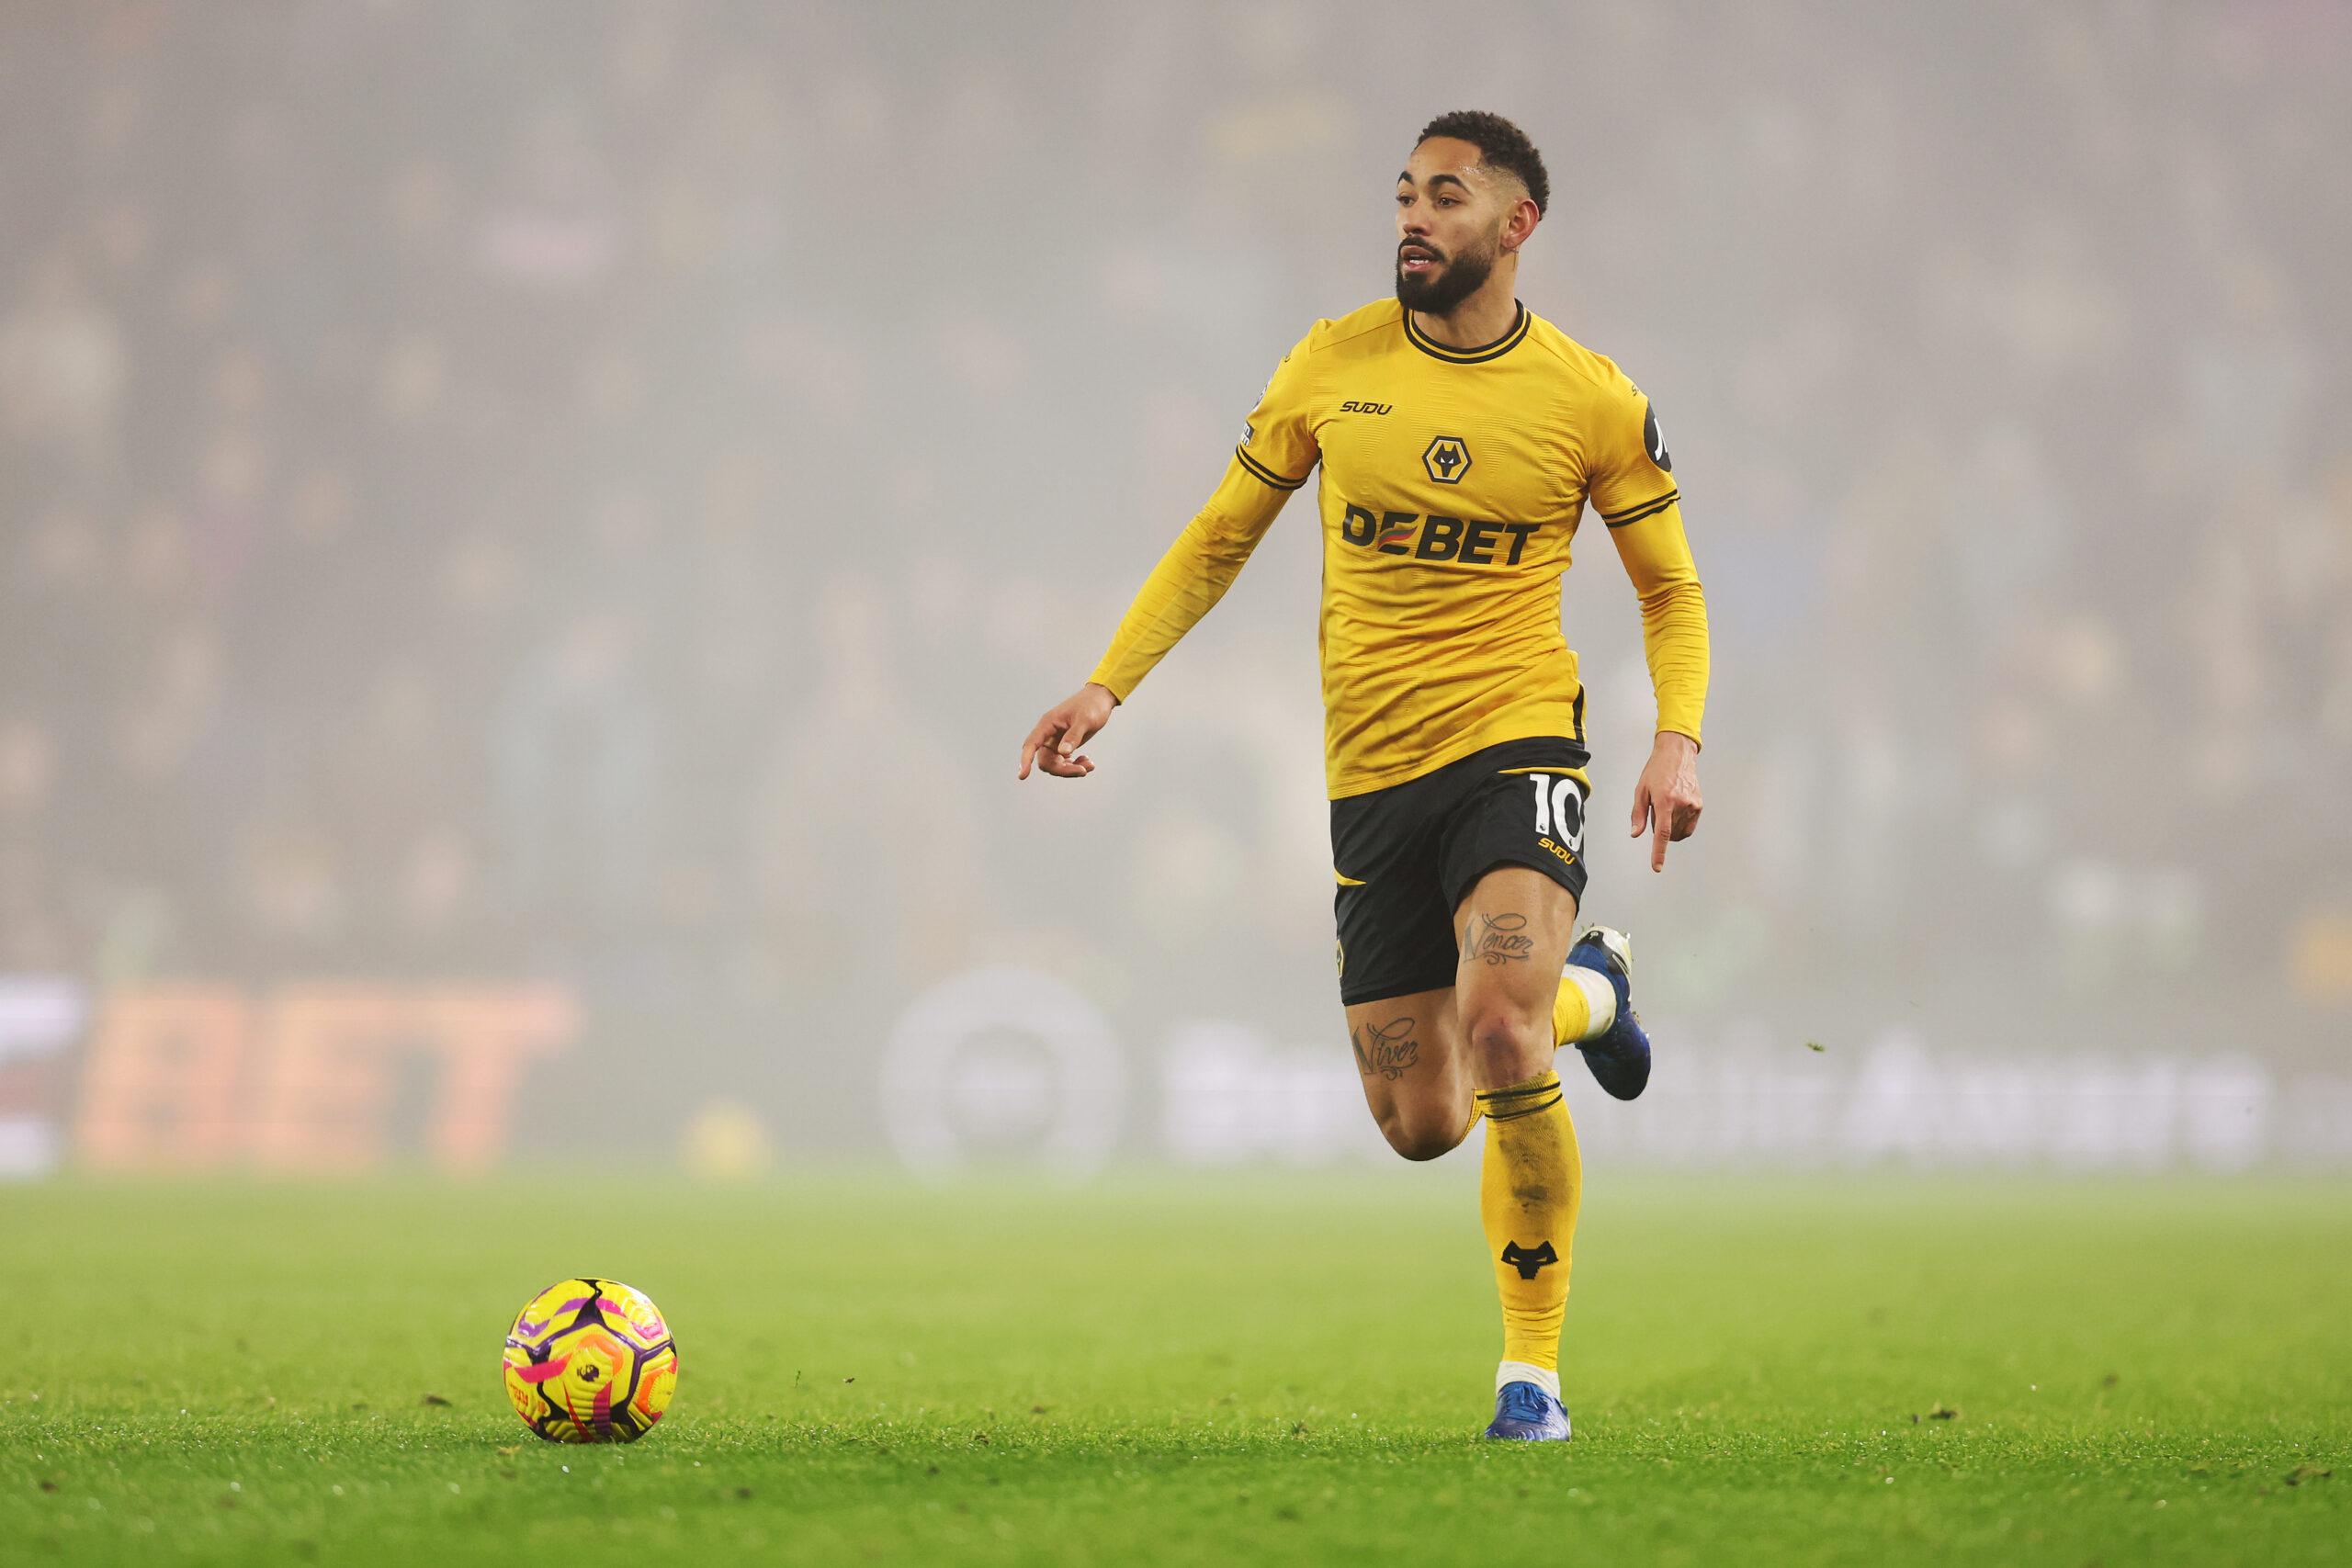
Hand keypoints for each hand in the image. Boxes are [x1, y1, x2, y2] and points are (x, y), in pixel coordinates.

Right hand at [1019, 683, 1117, 779]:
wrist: (1100, 698)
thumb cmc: (1091, 705)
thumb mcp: (1085, 720)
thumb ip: (1073, 736)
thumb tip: (1063, 753)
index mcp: (1048, 724)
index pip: (1031, 744)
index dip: (1025, 760)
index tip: (1022, 776)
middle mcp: (1048, 734)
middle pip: (1046, 761)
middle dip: (1063, 770)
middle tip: (1083, 770)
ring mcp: (1056, 741)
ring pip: (1056, 764)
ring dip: (1071, 769)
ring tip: (1089, 765)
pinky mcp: (1064, 745)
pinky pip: (1064, 762)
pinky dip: (1075, 765)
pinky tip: (1087, 761)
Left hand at [1630, 731, 1701, 871]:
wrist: (1677, 755)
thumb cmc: (1656, 771)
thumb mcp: (1641, 790)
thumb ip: (1637, 814)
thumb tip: (1635, 834)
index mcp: (1664, 801)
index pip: (1661, 833)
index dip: (1658, 852)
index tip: (1657, 867)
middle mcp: (1681, 804)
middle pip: (1668, 833)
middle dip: (1659, 829)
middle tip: (1656, 809)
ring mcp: (1693, 805)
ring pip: (1678, 832)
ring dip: (1670, 827)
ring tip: (1666, 806)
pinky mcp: (1699, 805)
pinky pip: (1688, 827)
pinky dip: (1680, 826)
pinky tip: (1676, 812)